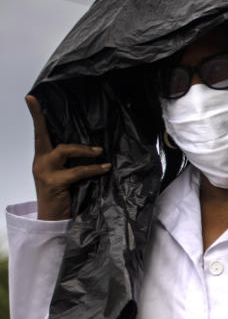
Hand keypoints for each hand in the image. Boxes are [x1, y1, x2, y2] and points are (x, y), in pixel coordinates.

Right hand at [27, 95, 109, 220]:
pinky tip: (104, 168)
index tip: (31, 98)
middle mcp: (39, 162)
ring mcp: (45, 172)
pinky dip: (93, 169)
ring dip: (84, 150)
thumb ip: (68, 162)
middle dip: (39, 118)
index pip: (39, 134)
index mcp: (42, 158)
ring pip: (63, 150)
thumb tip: (91, 147)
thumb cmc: (62, 196)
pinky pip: (77, 171)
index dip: (37, 116)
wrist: (52, 220)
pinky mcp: (54, 183)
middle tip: (37, 101)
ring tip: (99, 152)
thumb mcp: (62, 175)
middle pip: (41, 136)